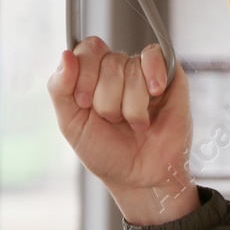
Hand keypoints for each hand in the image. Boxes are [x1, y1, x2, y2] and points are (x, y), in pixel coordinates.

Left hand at [47, 39, 197, 225]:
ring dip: (130, 106)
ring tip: (136, 123)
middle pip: (108, 61)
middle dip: (108, 100)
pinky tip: (155, 94)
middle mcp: (117, 69)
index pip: (85, 51)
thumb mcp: (71, 124)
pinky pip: (155, 56)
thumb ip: (59, 88)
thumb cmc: (107, 153)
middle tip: (114, 120)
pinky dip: (153, 75)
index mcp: (91, 75)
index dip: (84, 77)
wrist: (141, 179)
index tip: (85, 105)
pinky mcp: (169, 76)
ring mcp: (143, 71)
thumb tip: (66, 55)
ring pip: (131, 69)